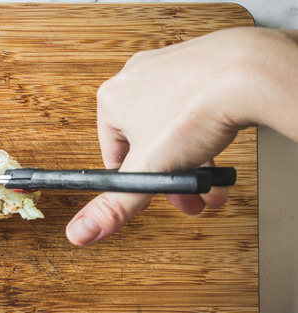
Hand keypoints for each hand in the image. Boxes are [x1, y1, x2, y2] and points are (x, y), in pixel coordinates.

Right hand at [66, 27, 297, 245]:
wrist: (250, 73)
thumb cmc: (198, 109)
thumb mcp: (150, 171)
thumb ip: (115, 205)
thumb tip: (81, 231)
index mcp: (111, 99)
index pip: (112, 155)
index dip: (137, 181)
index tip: (155, 193)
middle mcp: (135, 77)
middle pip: (146, 142)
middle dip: (171, 174)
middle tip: (187, 193)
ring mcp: (167, 67)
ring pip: (172, 125)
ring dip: (191, 157)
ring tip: (210, 178)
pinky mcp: (198, 62)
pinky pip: (194, 104)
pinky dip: (206, 128)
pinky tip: (219, 142)